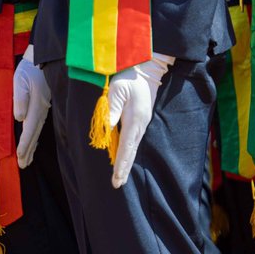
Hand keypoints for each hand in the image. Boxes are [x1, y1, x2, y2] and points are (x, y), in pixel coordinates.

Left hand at [12, 45, 50, 167]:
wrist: (43, 59)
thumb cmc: (29, 69)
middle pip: (34, 135)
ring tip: (27, 160)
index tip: (20, 157)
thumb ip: (20, 99)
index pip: (29, 129)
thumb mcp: (20, 81)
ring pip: (37, 132)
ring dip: (32, 146)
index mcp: (36, 105)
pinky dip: (34, 136)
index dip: (25, 144)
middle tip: (23, 165)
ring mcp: (44, 108)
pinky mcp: (43, 105)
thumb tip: (20, 119)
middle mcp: (42, 110)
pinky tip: (32, 142)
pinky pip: (38, 125)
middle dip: (28, 151)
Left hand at [107, 54, 170, 188]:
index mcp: (134, 120)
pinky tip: (124, 158)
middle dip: (123, 168)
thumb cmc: (129, 78)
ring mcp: (142, 123)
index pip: (125, 146)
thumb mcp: (117, 90)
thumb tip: (107, 127)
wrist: (147, 70)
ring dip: (126, 162)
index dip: (120, 163)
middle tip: (117, 184)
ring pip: (132, 147)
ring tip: (120, 177)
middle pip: (130, 151)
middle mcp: (140, 125)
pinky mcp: (140, 120)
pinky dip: (127, 152)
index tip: (116, 177)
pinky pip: (133, 140)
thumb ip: (112, 109)